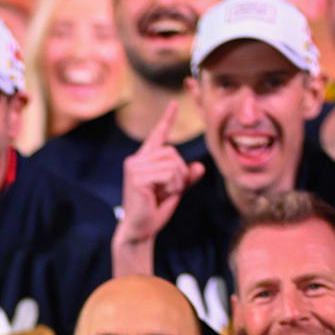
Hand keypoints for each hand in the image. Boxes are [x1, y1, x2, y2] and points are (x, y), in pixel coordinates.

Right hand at [117, 101, 203, 247]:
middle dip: (180, 172)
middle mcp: (136, 160)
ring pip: (172, 162)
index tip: (173, 104)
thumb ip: (186, 177)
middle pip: (172, 152)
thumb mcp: (175, 190)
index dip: (166, 119)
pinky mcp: (137, 178)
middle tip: (172, 190)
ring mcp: (134, 168)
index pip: (157, 135)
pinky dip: (172, 186)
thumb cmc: (154, 211)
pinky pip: (168, 173)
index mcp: (143, 160)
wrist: (140, 230)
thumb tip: (200, 167)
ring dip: (177, 180)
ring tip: (166, 194)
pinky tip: (160, 196)